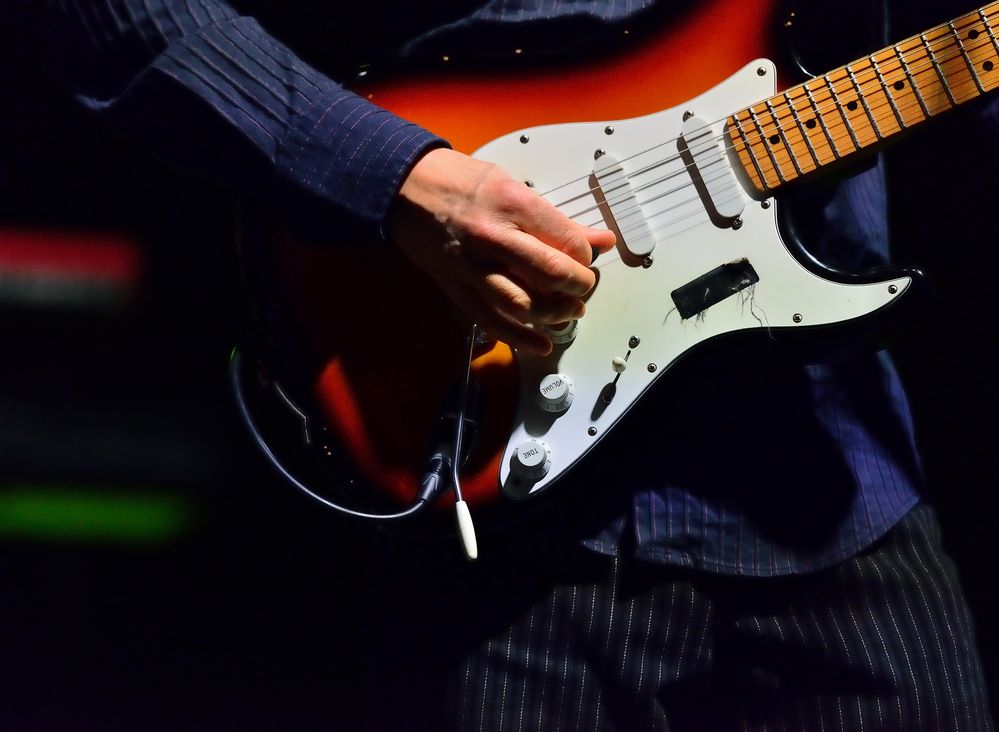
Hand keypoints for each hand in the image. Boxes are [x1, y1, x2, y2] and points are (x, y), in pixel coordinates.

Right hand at [387, 148, 615, 354]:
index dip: (586, 257)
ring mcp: (472, 266)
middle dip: (578, 287)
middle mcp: (493, 237)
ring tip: (569, 312)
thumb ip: (555, 220)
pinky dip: (519, 338)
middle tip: (583, 288)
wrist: (404, 187)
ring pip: (523, 304)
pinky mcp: (456, 287)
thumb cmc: (458, 181)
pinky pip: (490, 321)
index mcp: (513, 204)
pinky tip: (540, 344)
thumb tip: (599, 240)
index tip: (586, 259)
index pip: (567, 241)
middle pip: (550, 274)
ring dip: (554, 314)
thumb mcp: (512, 186)